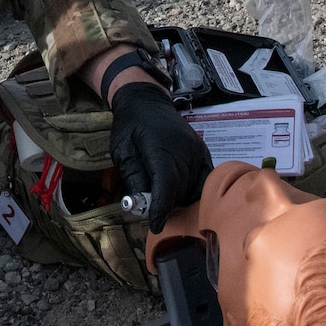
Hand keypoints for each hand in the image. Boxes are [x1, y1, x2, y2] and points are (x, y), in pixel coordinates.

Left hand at [108, 84, 211, 232]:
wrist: (147, 100)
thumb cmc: (130, 126)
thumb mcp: (122, 152)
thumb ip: (134, 178)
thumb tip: (143, 206)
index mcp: (161, 148)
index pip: (167, 185)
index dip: (162, 208)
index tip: (156, 225)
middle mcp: (185, 150)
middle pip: (181, 190)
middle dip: (169, 206)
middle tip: (155, 214)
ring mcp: (197, 151)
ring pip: (195, 187)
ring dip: (182, 200)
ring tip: (167, 201)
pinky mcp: (203, 152)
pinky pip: (204, 179)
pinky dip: (194, 190)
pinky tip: (181, 193)